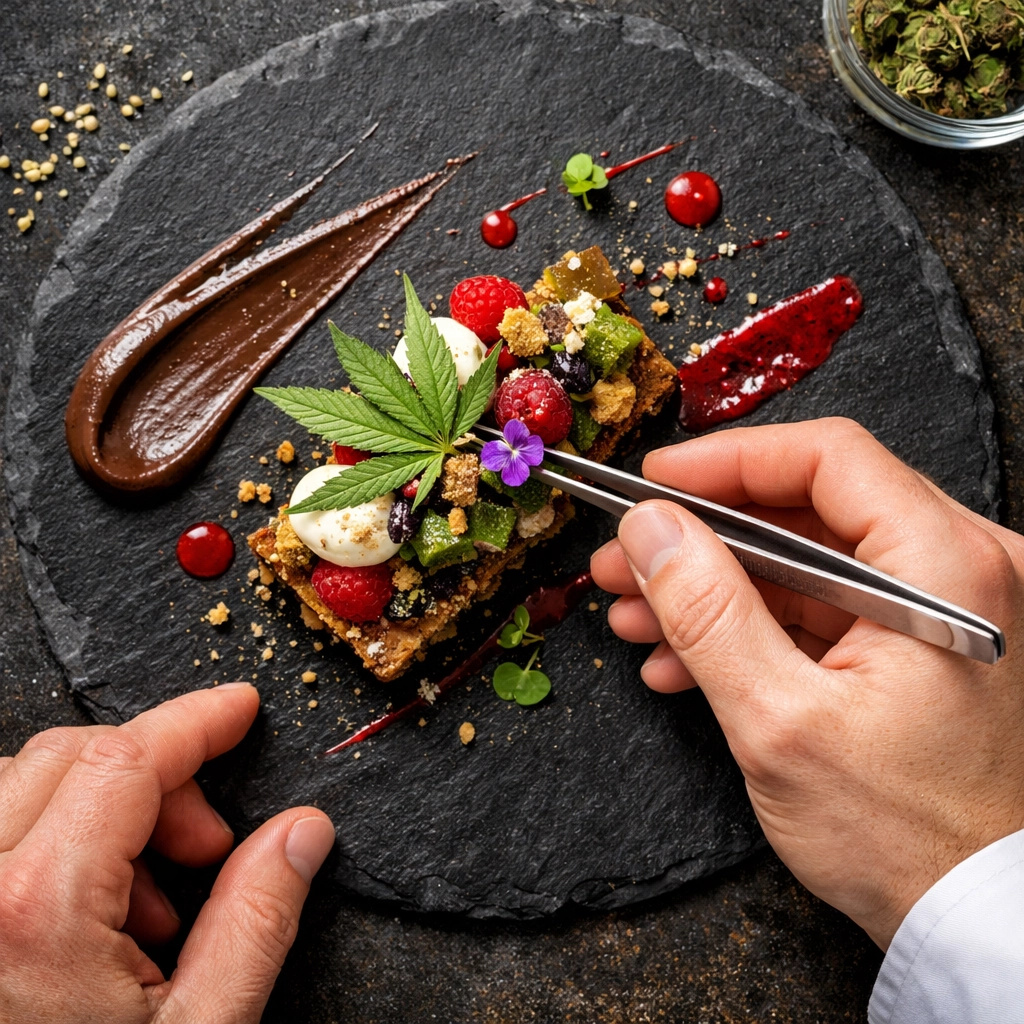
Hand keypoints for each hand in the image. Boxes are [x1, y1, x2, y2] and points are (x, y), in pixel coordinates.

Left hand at [0, 683, 334, 1022]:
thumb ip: (258, 919)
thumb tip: (303, 832)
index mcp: (36, 912)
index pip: (128, 758)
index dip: (198, 720)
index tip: (240, 708)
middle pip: (72, 756)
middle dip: (158, 779)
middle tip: (207, 846)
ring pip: (22, 787)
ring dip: (104, 809)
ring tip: (152, 901)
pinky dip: (55, 843)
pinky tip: (97, 926)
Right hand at [591, 418, 1023, 948]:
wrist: (975, 921)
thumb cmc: (907, 839)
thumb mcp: (781, 722)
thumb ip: (707, 611)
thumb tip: (649, 529)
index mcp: (947, 566)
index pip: (826, 458)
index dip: (726, 462)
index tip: (653, 483)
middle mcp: (957, 571)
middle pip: (806, 509)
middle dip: (701, 535)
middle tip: (625, 560)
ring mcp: (936, 611)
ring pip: (803, 563)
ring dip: (712, 586)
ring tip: (635, 617)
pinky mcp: (912, 649)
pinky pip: (819, 611)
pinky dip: (749, 627)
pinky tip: (681, 661)